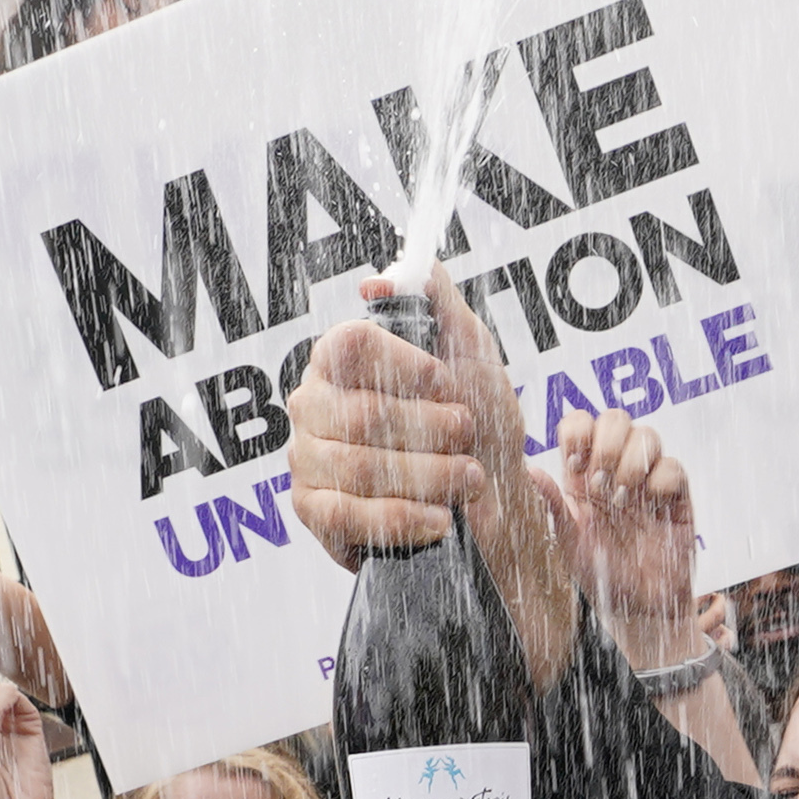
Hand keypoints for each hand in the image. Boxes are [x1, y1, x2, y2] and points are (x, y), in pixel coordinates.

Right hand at [288, 272, 581, 670]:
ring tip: (470, 478)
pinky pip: (348, 515)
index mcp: (340, 357)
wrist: (491, 501)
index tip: (448, 382)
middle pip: (362, 412)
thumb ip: (435, 300)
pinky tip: (438, 518)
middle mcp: (311, 403)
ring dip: (428, 474)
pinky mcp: (313, 511)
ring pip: (361, 466)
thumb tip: (380, 280)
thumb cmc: (478, 421)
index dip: (405, 364)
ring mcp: (306, 457)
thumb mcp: (469, 349)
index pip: (352, 344)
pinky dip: (402, 518)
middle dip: (430, 428)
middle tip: (470, 434)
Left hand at [538, 410, 702, 670]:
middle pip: (616, 418)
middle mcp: (616, 469)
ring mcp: (649, 479)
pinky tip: (651, 508)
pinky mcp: (678, 495)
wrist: (639, 606)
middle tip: (600, 485)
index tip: (576, 465)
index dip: (579, 432)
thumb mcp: (568, 542)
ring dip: (632, 465)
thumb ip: (552, 505)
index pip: (580, 423)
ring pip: (647, 434)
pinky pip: (674, 466)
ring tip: (624, 501)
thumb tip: (529, 470)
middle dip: (607, 445)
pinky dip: (660, 483)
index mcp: (584, 474)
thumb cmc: (599, 574)